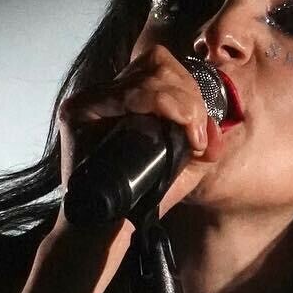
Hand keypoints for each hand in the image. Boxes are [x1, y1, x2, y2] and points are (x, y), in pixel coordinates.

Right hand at [56, 43, 220, 223]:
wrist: (108, 230)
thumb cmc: (142, 198)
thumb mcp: (184, 169)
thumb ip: (202, 145)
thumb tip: (215, 129)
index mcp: (131, 98)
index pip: (163, 68)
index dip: (190, 91)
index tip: (199, 134)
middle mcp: (108, 93)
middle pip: (158, 63)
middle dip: (189, 97)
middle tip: (196, 136)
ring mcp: (90, 99)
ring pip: (146, 74)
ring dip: (179, 101)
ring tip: (189, 135)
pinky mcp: (77, 110)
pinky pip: (125, 93)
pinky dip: (158, 103)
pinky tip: (173, 125)